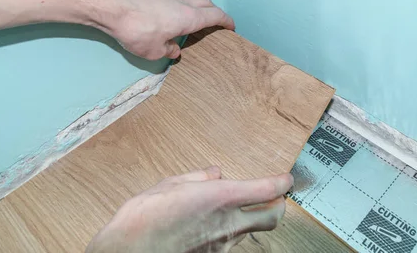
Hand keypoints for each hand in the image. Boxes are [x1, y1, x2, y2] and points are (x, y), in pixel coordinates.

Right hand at [86, 167, 292, 252]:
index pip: (267, 190)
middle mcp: (228, 224)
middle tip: (277, 197)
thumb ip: (198, 178)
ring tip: (237, 209)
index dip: (282, 183)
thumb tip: (214, 172)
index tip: (286, 178)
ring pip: (250, 232)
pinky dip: (229, 233)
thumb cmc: (145, 217)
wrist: (130, 252)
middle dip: (279, 206)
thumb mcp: (171, 184)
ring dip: (250, 220)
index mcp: (222, 198)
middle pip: (272, 218)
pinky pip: (230, 244)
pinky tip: (213, 227)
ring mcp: (222, 246)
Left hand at [104, 0, 234, 59]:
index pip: (215, 16)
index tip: (232, 27)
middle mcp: (181, 4)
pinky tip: (170, 23)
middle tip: (218, 23)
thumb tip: (174, 51)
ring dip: (197, 10)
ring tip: (194, 25)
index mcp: (189, 17)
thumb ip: (168, 51)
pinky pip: (175, 3)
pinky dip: (181, 10)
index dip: (226, 21)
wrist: (111, 6)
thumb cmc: (137, 29)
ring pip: (190, 1)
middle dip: (215, 12)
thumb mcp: (154, 50)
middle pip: (206, 3)